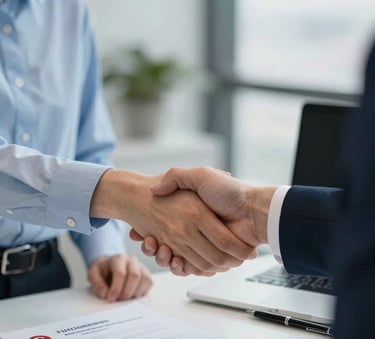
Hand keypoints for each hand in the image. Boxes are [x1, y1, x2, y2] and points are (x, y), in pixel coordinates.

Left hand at [88, 254, 152, 301]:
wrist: (109, 266)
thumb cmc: (102, 270)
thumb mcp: (93, 274)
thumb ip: (96, 284)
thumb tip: (105, 294)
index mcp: (118, 258)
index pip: (121, 273)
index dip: (116, 288)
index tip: (110, 299)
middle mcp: (132, 260)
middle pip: (135, 276)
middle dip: (126, 292)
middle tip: (118, 300)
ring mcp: (141, 266)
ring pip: (144, 279)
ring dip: (134, 293)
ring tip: (124, 298)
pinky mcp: (146, 273)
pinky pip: (149, 282)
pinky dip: (141, 292)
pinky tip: (131, 295)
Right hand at [130, 167, 275, 274]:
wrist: (253, 210)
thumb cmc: (230, 192)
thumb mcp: (200, 175)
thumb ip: (177, 176)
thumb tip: (155, 189)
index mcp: (192, 213)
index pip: (163, 224)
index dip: (150, 230)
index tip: (139, 231)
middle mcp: (195, 229)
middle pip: (166, 242)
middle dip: (153, 245)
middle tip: (147, 241)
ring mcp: (202, 244)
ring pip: (174, 256)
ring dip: (163, 256)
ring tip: (158, 249)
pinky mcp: (210, 257)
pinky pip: (190, 266)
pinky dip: (179, 267)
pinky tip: (172, 259)